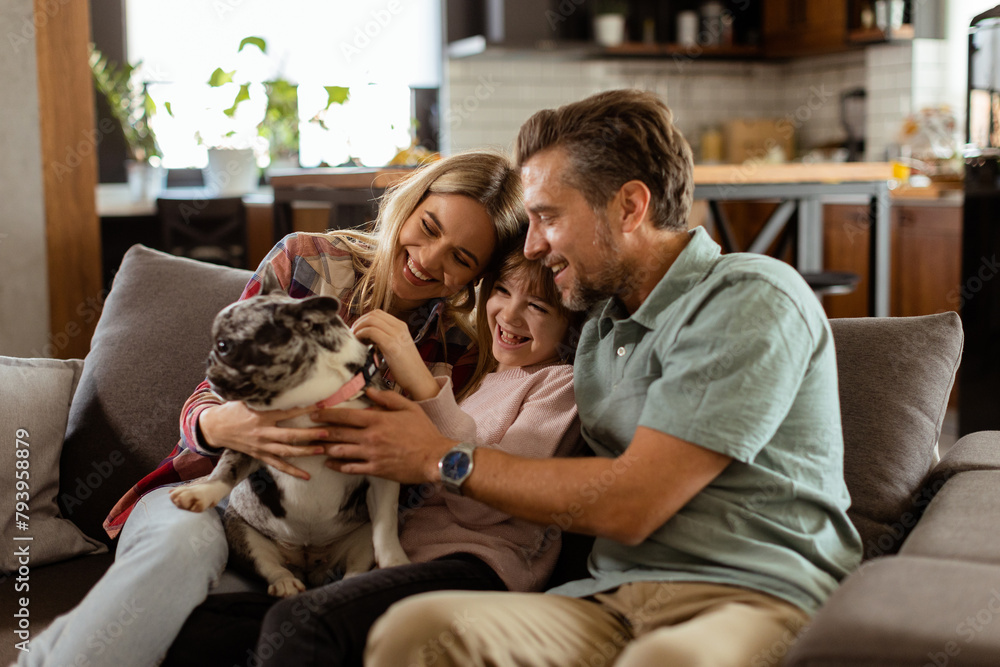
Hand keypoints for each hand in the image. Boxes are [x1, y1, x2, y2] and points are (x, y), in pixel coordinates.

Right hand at [198, 401, 327, 479]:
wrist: (215, 428)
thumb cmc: (233, 410)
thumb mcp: (246, 398)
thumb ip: (264, 395)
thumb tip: (281, 381)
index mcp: (260, 416)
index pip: (286, 412)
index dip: (304, 409)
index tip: (321, 405)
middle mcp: (262, 432)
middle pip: (289, 435)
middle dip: (309, 434)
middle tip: (327, 432)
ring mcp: (261, 446)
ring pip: (286, 451)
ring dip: (305, 451)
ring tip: (322, 449)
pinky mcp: (260, 455)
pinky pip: (278, 465)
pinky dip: (293, 471)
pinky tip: (307, 476)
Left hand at [315, 388, 455, 483]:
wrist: (434, 457)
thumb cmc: (424, 431)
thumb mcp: (409, 407)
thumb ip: (388, 398)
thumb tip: (369, 391)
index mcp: (378, 419)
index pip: (346, 415)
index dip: (327, 415)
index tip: (315, 413)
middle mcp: (371, 437)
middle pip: (338, 433)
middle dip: (320, 431)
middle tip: (308, 430)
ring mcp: (371, 454)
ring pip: (341, 451)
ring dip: (326, 448)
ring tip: (315, 446)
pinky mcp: (375, 469)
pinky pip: (351, 468)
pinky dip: (337, 466)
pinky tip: (329, 463)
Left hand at [351, 310, 439, 399]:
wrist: (419, 379)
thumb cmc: (407, 367)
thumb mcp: (398, 347)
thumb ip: (387, 338)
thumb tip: (368, 336)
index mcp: (401, 326)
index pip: (378, 313)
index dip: (364, 319)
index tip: (358, 330)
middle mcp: (399, 327)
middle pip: (373, 314)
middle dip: (359, 322)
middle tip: (353, 334)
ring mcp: (396, 335)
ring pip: (371, 321)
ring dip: (359, 328)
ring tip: (356, 340)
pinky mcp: (391, 345)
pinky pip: (371, 332)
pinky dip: (362, 335)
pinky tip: (361, 344)